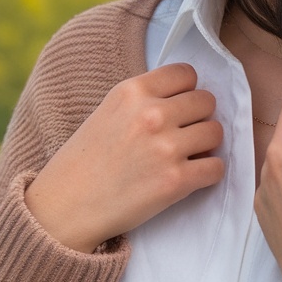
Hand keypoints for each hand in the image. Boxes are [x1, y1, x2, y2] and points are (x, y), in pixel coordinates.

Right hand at [24, 63, 223, 252]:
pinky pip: (217, 167)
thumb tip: (188, 97)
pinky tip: (191, 176)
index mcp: (132, 92)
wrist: (65, 208)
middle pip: (206, 101)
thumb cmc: (85, 161)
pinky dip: (209, 173)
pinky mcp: (176, 181)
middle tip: (183, 134)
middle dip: (199, 117)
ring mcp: (165, 148)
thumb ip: (145, 99)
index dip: (187, 91)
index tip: (180, 107)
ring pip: (215, 133)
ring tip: (186, 156)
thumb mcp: (109, 111)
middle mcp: (151, 114)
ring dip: (206, 146)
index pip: (186, 73)